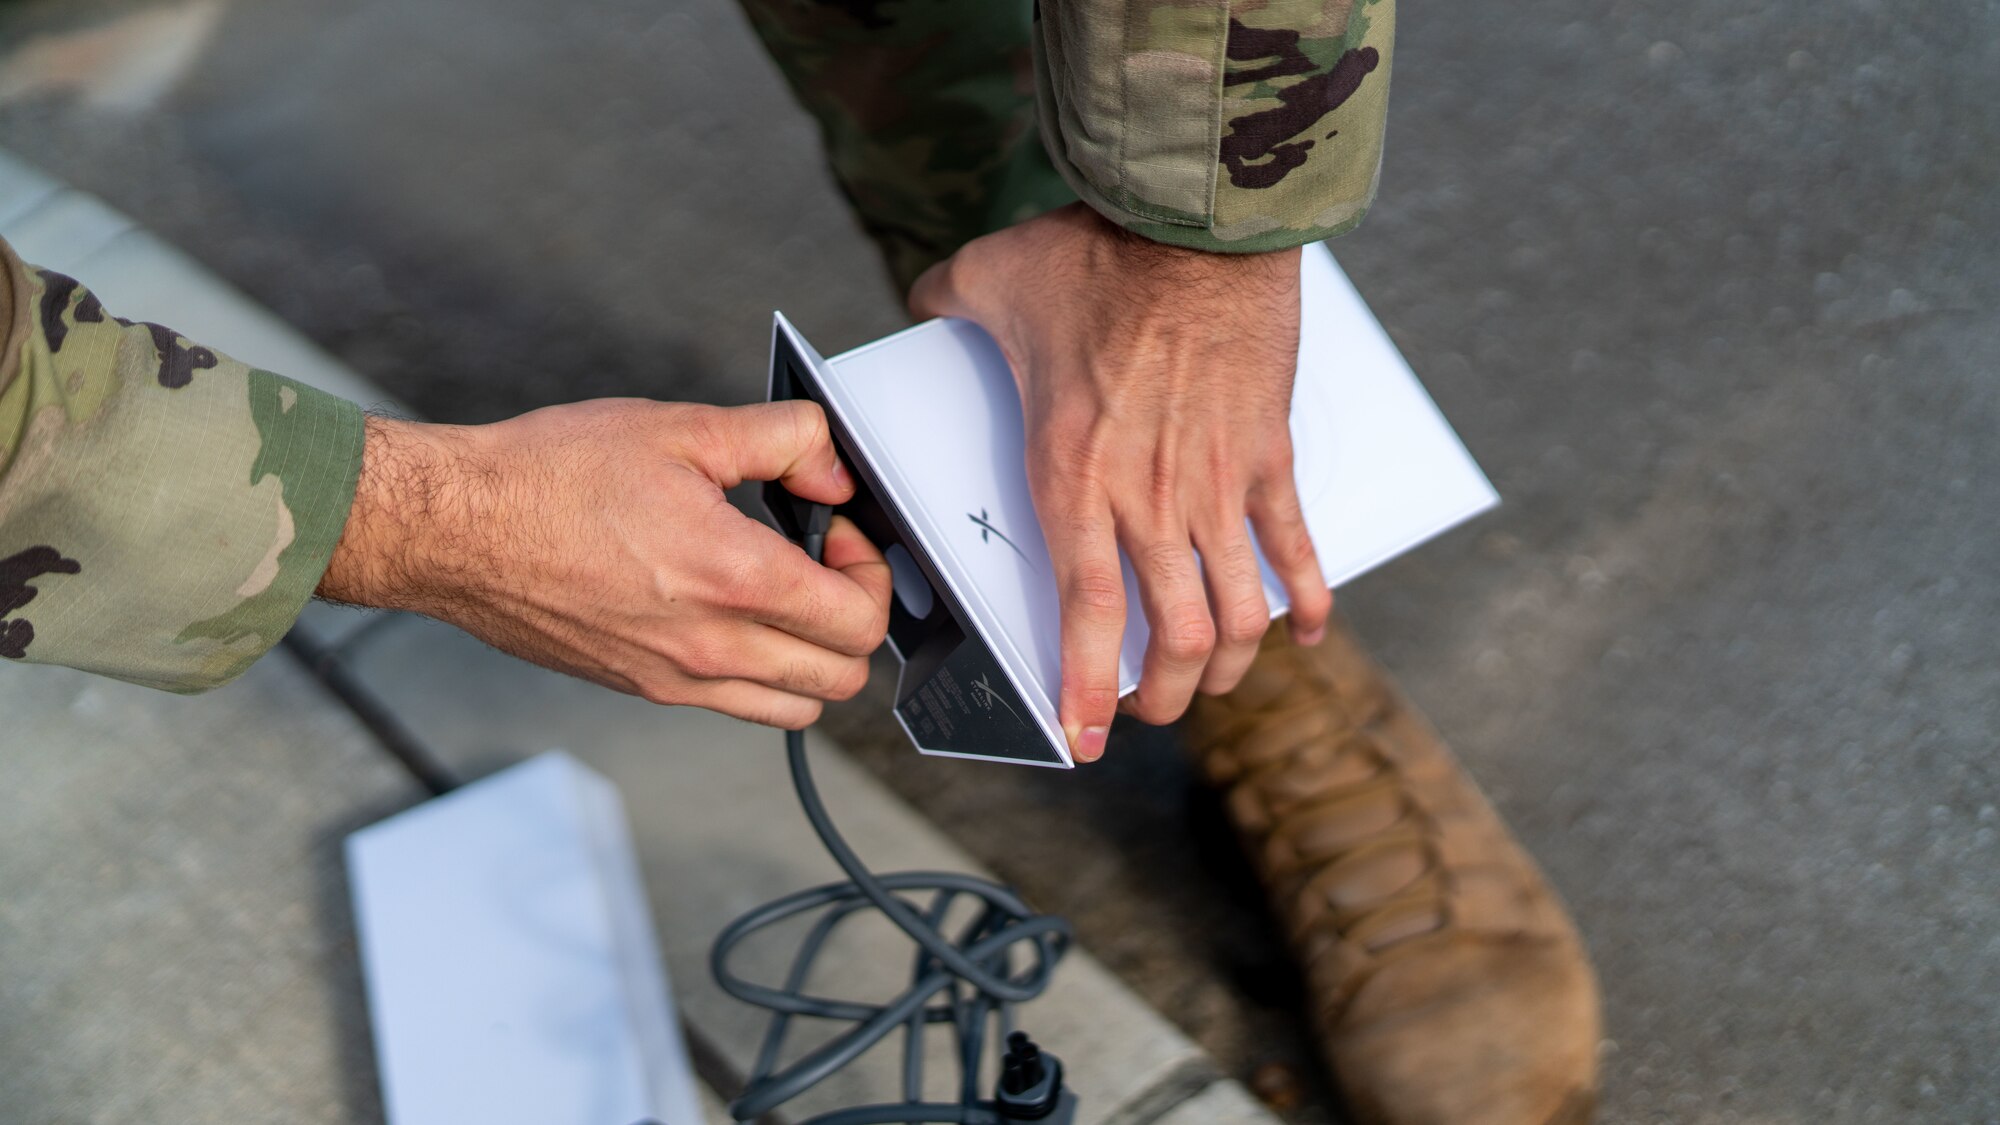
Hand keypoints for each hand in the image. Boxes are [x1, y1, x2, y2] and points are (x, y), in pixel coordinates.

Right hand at [317, 400, 891, 728]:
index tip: (835, 528)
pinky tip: (731, 612)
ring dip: (813, 656)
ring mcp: (676, 679)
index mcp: (732, 579)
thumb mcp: (679, 428)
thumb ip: (780, 441)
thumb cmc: (549, 477)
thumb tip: (833, 467)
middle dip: (854, 616)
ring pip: (798, 708)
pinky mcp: (644, 690)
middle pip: (843, 677)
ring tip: (781, 593)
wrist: (455, 530)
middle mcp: (710, 646)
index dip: (870, 569)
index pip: (860, 619)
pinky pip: (738, 706)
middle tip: (818, 561)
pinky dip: (762, 674)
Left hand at [910, 203, 1330, 761]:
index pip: (1087, 616)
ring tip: (1218, 683)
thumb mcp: (993, 280)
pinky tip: (1311, 632)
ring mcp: (1217, 484)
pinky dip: (1312, 600)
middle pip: (1175, 637)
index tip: (1082, 738)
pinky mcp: (1269, 456)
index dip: (1086, 690)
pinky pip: (1299, 549)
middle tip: (1147, 712)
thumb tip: (922, 299)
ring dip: (1234, 666)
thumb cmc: (1093, 251)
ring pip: (1241, 613)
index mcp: (1072, 477)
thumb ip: (947, 300)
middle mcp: (1148, 498)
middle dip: (1165, 697)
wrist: (1197, 221)